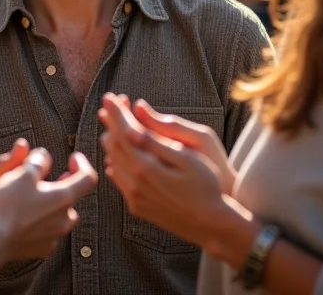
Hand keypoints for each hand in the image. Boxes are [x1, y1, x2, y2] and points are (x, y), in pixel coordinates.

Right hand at [0, 150, 97, 259]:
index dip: (83, 164)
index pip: (88, 178)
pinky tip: (27, 217)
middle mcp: (64, 219)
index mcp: (64, 197)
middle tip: (53, 177)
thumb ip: (39, 161)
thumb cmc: (9, 204)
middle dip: (65, 185)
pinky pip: (48, 231)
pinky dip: (42, 221)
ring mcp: (54, 236)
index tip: (72, 158)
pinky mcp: (42, 249)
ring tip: (37, 197)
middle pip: (72, 198)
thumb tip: (44, 157)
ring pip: (60, 216)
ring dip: (53, 204)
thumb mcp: (24, 172)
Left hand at [98, 92, 231, 248]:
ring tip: (112, 125)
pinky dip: (115, 162)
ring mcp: (135, 197)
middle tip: (110, 105)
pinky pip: (119, 181)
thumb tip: (133, 123)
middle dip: (112, 123)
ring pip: (113, 162)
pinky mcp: (138, 207)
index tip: (110, 97)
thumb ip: (157, 141)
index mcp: (147, 166)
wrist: (212, 226)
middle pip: (115, 146)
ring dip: (111, 141)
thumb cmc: (206, 186)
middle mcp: (135, 183)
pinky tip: (115, 156)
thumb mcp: (187, 158)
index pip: (124, 132)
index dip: (116, 112)